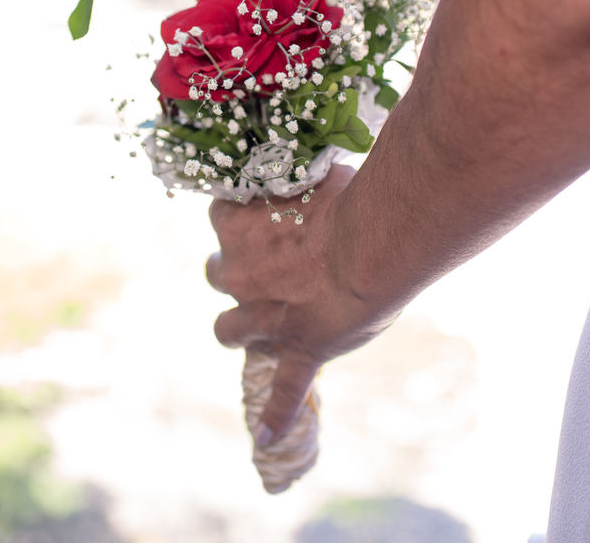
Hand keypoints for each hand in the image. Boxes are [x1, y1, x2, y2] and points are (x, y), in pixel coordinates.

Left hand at [205, 164, 401, 445]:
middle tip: (264, 264)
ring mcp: (265, 316)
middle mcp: (238, 272)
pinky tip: (268, 437)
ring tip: (250, 326)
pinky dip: (275, 414)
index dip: (243, 219)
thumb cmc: (348, 192)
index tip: (264, 212)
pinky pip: (282, 390)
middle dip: (233, 270)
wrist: (372, 239)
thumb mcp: (313, 167)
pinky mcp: (299, 351)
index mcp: (237, 223)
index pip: (222, 216)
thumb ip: (301, 173)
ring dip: (236, 325)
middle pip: (217, 272)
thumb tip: (307, 153)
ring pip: (228, 328)